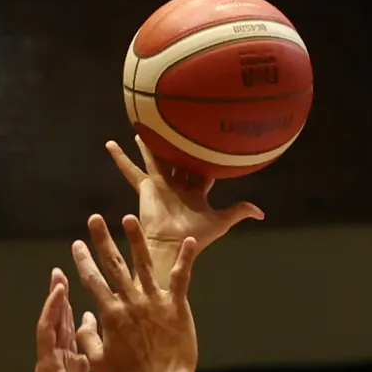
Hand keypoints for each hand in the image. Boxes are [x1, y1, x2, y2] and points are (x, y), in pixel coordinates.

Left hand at [30, 268, 100, 371]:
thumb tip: (81, 355)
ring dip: (63, 309)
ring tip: (66, 286)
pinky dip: (75, 326)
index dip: (53, 307)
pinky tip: (83, 316)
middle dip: (55, 299)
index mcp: (50, 368)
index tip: (59, 286)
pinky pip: (70, 343)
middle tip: (58, 274)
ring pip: (60, 331)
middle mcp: (51, 364)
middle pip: (51, 324)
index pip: (48, 330)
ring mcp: (59, 368)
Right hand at [69, 213, 197, 371]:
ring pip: (142, 263)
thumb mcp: (98, 360)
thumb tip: (83, 317)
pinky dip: (185, 258)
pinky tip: (189, 240)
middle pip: (113, 264)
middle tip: (95, 219)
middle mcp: (130, 301)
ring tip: (129, 218)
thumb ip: (87, 336)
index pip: (92, 280)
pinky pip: (180, 277)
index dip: (83, 260)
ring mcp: (154, 301)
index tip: (77, 244)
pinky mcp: (176, 305)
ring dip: (135, 239)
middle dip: (102, 240)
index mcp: (110, 313)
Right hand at [107, 136, 263, 278]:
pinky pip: (130, 170)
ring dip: (147, 145)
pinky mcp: (146, 187)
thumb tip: (261, 213)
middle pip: (177, 160)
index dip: (208, 159)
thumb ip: (239, 212)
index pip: (202, 171)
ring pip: (154, 159)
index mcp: (195, 193)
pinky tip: (110, 145)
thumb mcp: (222, 222)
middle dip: (176, 146)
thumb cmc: (197, 236)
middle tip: (174, 127)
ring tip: (140, 128)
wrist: (174, 243)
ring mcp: (161, 185)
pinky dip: (120, 158)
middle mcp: (177, 186)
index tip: (211, 143)